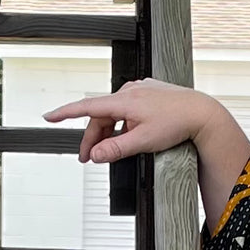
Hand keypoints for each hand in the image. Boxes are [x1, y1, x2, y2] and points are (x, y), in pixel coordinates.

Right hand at [44, 77, 228, 164]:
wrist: (201, 114)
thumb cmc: (177, 124)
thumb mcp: (144, 141)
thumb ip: (117, 149)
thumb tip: (96, 155)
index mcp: (123, 101)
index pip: (86, 107)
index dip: (65, 113)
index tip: (48, 117)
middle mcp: (128, 91)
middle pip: (101, 116)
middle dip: (94, 138)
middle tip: (88, 159)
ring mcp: (139, 91)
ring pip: (115, 114)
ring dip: (110, 132)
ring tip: (114, 150)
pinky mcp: (148, 94)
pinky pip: (128, 110)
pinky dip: (124, 124)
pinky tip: (132, 135)